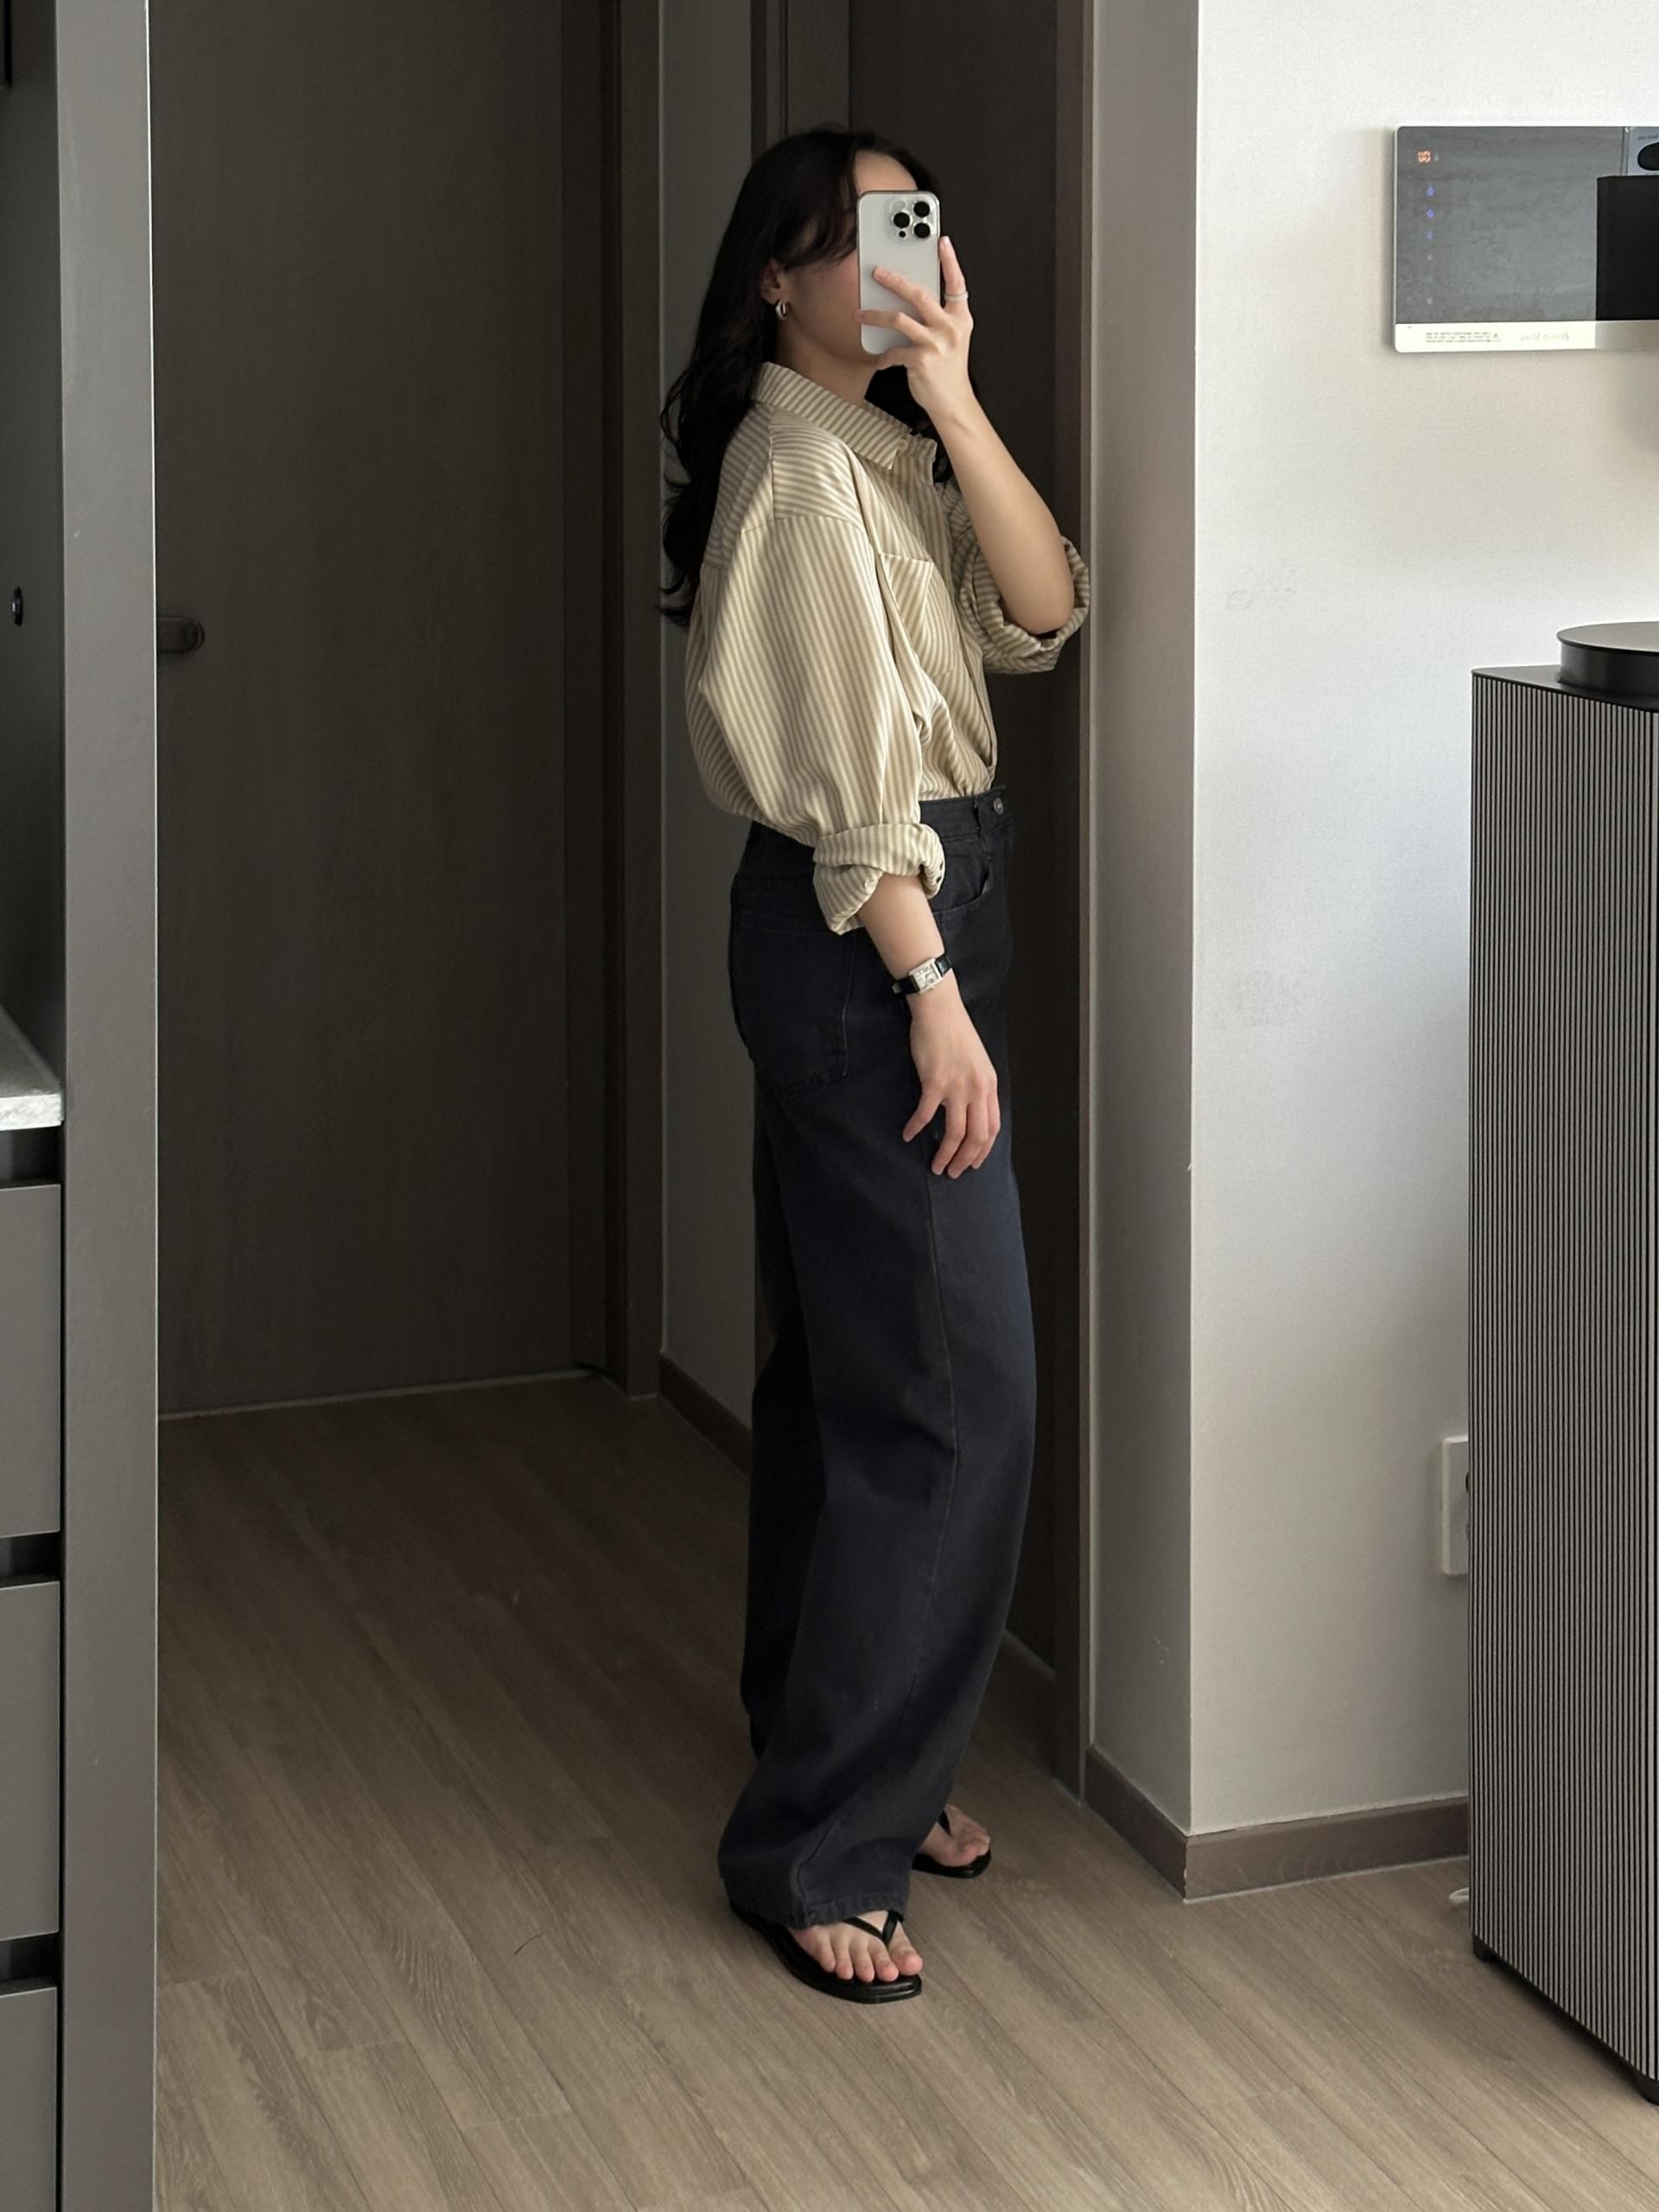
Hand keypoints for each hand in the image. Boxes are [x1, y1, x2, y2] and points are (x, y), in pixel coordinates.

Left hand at [857, 233, 973, 425]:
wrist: (953, 403)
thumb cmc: (948, 370)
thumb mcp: (951, 339)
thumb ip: (937, 318)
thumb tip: (908, 301)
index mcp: (960, 318)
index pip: (956, 284)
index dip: (950, 261)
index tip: (941, 241)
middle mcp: (950, 328)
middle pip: (919, 294)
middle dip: (895, 280)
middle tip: (878, 272)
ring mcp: (936, 344)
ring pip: (899, 319)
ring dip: (876, 315)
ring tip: (861, 314)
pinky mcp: (921, 360)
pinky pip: (894, 351)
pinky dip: (884, 355)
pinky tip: (880, 358)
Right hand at [902, 983, 999, 1174]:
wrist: (940, 1010)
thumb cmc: (956, 1033)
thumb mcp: (978, 1062)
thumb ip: (978, 1087)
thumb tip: (972, 1110)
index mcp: (989, 1085)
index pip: (992, 1128)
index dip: (983, 1150)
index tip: (973, 1163)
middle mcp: (977, 1089)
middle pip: (976, 1136)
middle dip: (965, 1160)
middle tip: (953, 1172)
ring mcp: (956, 1087)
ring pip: (956, 1133)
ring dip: (946, 1154)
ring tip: (936, 1166)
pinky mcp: (934, 1082)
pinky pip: (926, 1115)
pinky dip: (916, 1128)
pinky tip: (908, 1135)